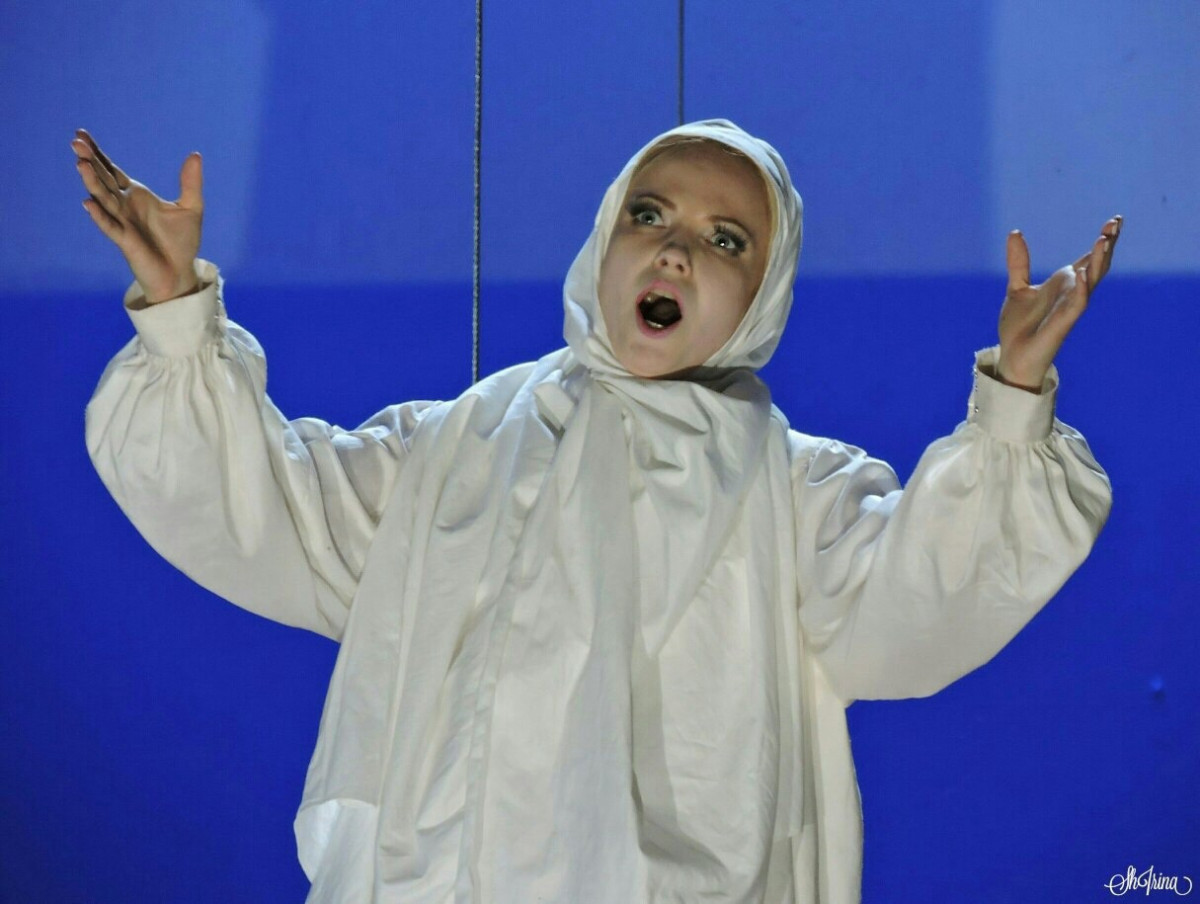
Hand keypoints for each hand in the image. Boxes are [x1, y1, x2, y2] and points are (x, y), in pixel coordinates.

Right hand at [72, 128, 204, 304]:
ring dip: (92, 182)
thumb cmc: (182, 242)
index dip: (98, 153)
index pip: (111, 170)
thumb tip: (195, 154)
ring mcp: (122, 223)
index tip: (81, 133)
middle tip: (76, 141)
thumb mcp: (191, 208)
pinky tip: (88, 203)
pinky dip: (99, 216)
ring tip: (81, 164)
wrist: (179, 272)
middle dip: (90, 161)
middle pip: (103, 179)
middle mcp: (124, 206)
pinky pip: (109, 226)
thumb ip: (191, 183)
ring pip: (102, 199)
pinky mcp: (125, 241)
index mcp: (136, 195)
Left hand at [996, 215, 1121, 390]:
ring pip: (1092, 281)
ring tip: (1103, 239)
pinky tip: (1083, 274)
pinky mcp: (1064, 323)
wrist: (1012, 355)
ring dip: (1099, 261)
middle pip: (1097, 265)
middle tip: (1116, 222)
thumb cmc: (1019, 326)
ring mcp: (1070, 307)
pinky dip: (1082, 289)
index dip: (1103, 239)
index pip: (1089, 258)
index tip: (1114, 219)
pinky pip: (1077, 304)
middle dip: (1107, 244)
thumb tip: (1015, 232)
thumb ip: (1018, 262)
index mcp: (1064, 284)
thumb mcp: (1017, 288)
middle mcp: (1073, 293)